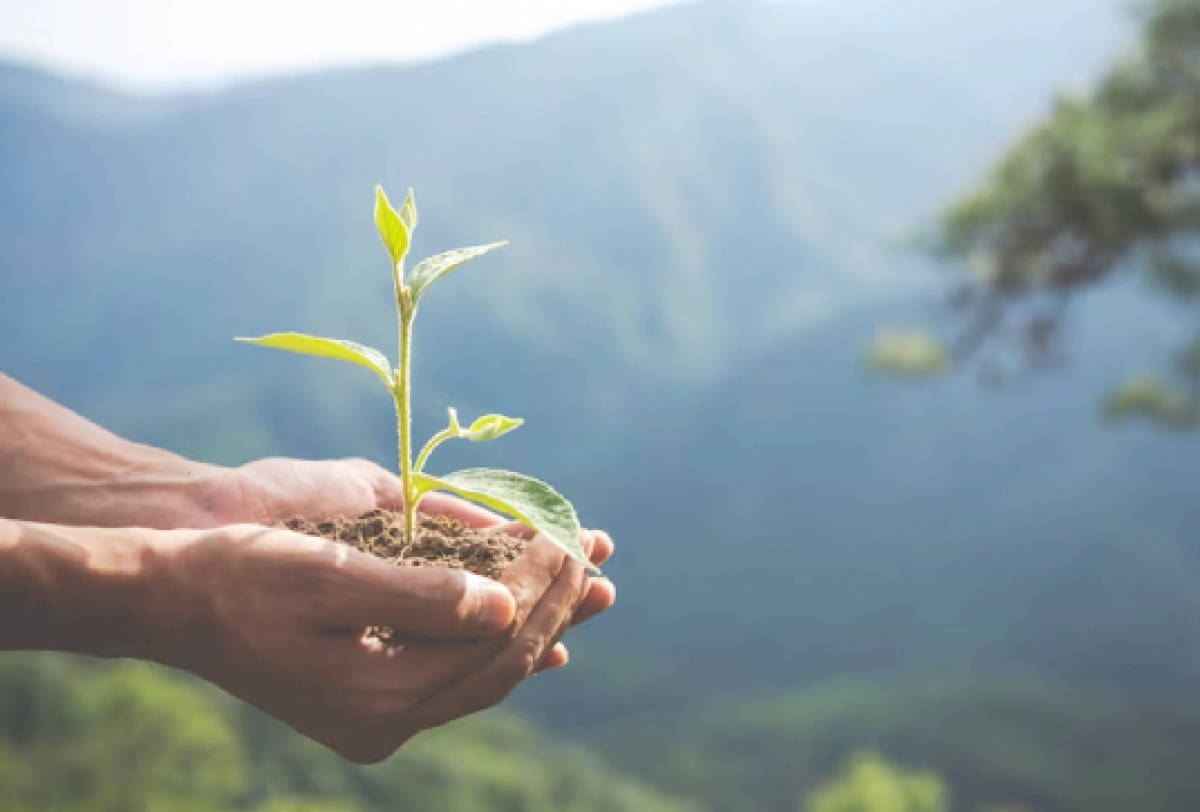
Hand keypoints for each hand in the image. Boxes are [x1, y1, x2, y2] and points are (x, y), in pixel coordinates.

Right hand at [154, 522, 594, 762]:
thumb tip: (503, 605)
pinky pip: (457, 681)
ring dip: (540, 626)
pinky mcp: (371, 706)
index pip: (493, 643)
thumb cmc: (242, 575)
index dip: (541, 588)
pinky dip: (500, 650)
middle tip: (599, 556)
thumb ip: (418, 595)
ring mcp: (378, 721)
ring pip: (485, 675)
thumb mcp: (327, 575)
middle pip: (500, 665)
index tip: (572, 537)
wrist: (173, 604)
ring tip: (592, 589)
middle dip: (555, 607)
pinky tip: (541, 639)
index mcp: (377, 695)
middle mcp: (385, 722)